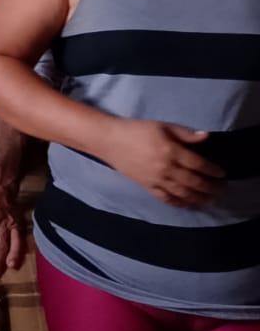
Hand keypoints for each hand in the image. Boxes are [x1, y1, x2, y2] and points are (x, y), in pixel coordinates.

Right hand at [100, 119, 222, 206]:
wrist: (109, 140)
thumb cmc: (136, 130)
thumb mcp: (162, 126)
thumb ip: (185, 133)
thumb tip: (206, 137)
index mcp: (170, 151)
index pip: (199, 165)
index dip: (213, 171)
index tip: (222, 174)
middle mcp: (166, 168)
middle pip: (194, 182)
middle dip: (211, 188)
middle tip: (222, 190)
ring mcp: (156, 180)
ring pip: (184, 193)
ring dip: (200, 199)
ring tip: (211, 200)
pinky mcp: (147, 187)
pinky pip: (167, 199)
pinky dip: (181, 203)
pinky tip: (190, 204)